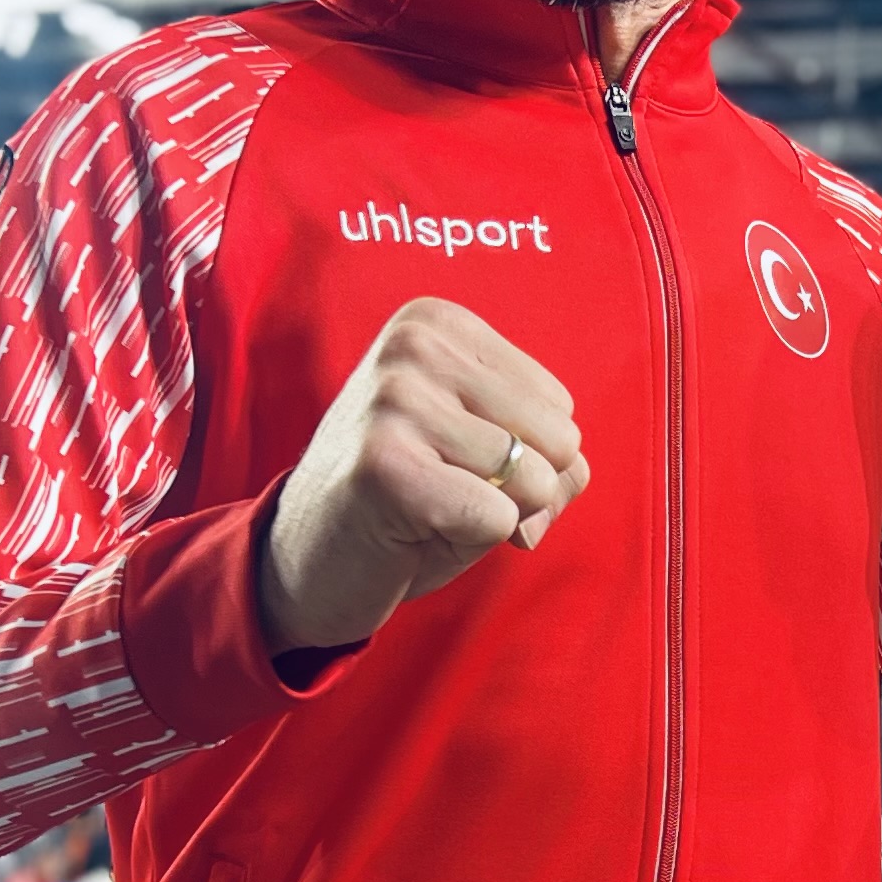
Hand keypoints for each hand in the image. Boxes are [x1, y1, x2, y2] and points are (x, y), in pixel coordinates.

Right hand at [258, 300, 588, 653]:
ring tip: (429, 511)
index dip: (527, 458)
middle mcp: (414, 346)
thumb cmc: (405, 500)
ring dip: (496, 519)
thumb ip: (548, 450)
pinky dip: (472, 542)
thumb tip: (574, 471)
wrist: (307, 558)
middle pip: (557, 438)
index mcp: (437, 324)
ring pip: (532, 479)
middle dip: (523, 492)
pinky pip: (497, 517)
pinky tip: (413, 532)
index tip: (456, 464)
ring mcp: (395, 400)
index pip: (559, 403)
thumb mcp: (481, 453)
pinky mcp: (386, 465)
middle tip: (449, 497)